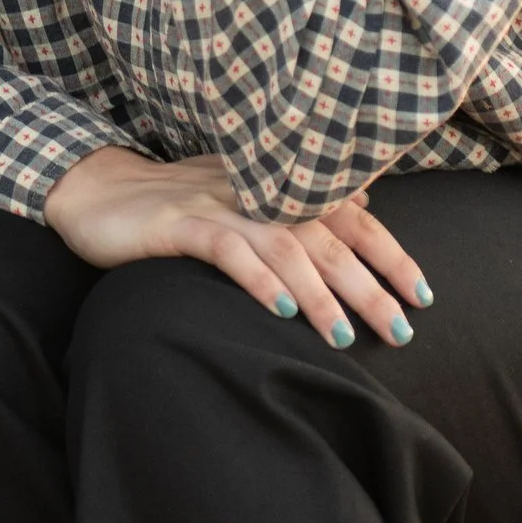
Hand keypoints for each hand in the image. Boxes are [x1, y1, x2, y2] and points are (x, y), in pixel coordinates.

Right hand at [45, 146, 432, 347]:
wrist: (98, 191)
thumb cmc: (178, 202)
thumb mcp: (246, 194)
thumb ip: (303, 198)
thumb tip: (365, 193)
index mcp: (277, 185)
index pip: (350, 217)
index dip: (390, 255)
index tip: (423, 296)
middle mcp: (257, 190)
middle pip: (327, 238)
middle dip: (368, 286)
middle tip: (401, 330)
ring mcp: (218, 205)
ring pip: (284, 247)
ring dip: (319, 293)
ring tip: (344, 337)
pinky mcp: (178, 224)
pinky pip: (226, 250)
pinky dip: (257, 280)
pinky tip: (280, 312)